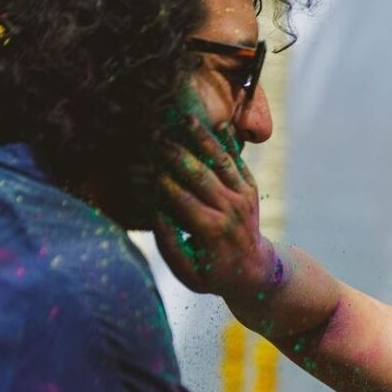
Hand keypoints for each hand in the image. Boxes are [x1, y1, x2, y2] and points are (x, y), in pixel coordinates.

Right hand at [152, 116, 278, 299]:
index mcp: (211, 230)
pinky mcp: (250, 188)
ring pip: (219, 161)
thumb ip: (168, 245)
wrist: (255, 271)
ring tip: (181, 118)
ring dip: (200, 138)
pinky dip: (228, 142)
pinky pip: (238, 161)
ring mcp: (243, 196)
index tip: (136, 162)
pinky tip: (215, 123)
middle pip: (197, 174)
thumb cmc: (213, 273)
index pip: (179, 198)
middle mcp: (229, 209)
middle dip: (173, 153)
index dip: (157, 179)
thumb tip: (153, 211)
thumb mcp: (187, 273)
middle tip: (151, 134)